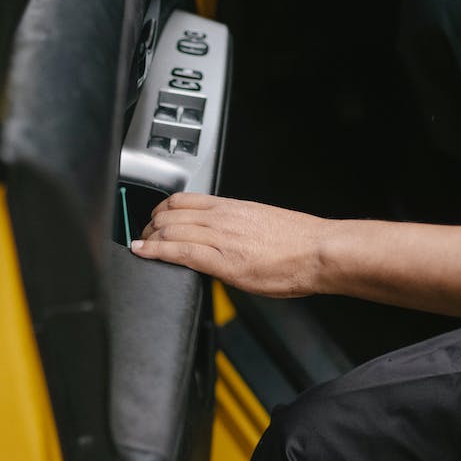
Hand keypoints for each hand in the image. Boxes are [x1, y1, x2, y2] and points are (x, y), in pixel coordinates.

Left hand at [130, 192, 332, 297]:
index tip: (154, 219)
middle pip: (170, 213)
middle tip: (144, 236)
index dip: (161, 208)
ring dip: (149, 239)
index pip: (184, 199)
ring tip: (141, 246)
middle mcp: (223, 218)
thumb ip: (238, 227)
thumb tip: (225, 237)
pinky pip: (180, 252)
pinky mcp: (223, 261)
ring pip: (170, 230)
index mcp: (232, 207)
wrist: (319, 251)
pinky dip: (155, 251)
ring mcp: (221, 238)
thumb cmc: (299, 242)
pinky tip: (143, 252)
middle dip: (150, 226)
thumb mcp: (262, 222)